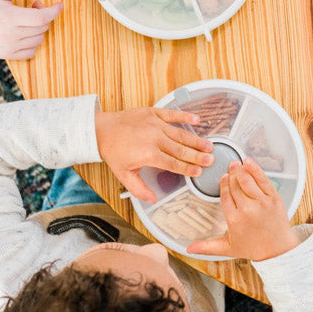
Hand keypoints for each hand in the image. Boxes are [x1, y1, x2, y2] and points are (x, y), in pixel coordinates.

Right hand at [0, 0, 62, 59]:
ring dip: (39, 29)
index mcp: (9, 17)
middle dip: (44, 16)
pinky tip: (24, 33)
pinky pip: (31, 51)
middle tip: (34, 6)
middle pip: (42, 27)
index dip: (54, 11)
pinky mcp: (8, 55)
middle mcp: (11, 35)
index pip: (41, 18)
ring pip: (39, 39)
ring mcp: (10, 47)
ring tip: (26, 20)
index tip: (59, 5)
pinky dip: (32, 42)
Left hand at [95, 107, 212, 202]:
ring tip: (209, 145)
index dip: (188, 169)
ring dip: (196, 140)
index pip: (174, 164)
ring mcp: (155, 125)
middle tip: (211, 160)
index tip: (199, 172)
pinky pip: (172, 114)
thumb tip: (152, 199)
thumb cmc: (112, 151)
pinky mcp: (153, 113)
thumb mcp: (123, 174)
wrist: (101, 130)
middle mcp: (155, 139)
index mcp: (149, 154)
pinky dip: (185, 117)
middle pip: (182, 150)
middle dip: (198, 156)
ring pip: (181, 134)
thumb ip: (139, 188)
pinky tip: (197, 120)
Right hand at [188, 159, 298, 260]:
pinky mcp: (273, 198)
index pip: (225, 196)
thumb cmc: (254, 248)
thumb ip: (207, 247)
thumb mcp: (228, 248)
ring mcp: (261, 203)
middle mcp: (247, 210)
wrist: (278, 250)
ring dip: (240, 170)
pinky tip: (249, 162)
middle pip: (235, 186)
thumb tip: (189, 249)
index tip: (223, 177)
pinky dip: (255, 169)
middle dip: (231, 175)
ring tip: (237, 164)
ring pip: (247, 180)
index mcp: (234, 220)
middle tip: (229, 167)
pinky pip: (263, 180)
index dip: (223, 184)